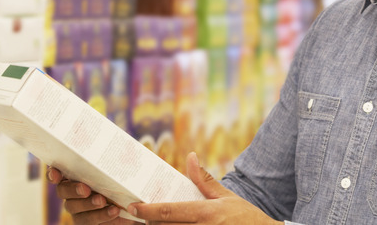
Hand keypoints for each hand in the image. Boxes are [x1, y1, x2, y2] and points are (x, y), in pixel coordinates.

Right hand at [47, 167, 135, 224]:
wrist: (130, 206)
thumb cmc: (120, 183)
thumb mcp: (117, 171)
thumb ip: (113, 163)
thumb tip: (120, 149)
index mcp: (75, 176)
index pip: (57, 173)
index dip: (53, 173)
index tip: (56, 173)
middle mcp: (72, 192)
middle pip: (63, 190)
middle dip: (73, 189)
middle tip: (86, 189)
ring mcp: (77, 208)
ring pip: (74, 207)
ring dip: (88, 204)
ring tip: (103, 201)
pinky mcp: (86, 221)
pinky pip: (88, 221)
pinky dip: (102, 215)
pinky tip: (114, 211)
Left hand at [128, 152, 282, 224]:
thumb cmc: (245, 217)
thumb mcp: (226, 196)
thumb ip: (204, 180)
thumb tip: (190, 157)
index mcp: (206, 213)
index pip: (171, 211)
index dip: (148, 211)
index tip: (133, 207)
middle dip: (148, 224)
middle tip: (132, 219)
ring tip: (148, 224)